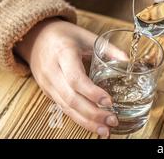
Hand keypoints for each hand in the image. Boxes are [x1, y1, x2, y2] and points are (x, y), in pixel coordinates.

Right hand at [15, 18, 117, 136]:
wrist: (36, 37)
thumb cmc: (64, 35)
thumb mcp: (87, 36)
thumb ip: (108, 49)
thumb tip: (128, 61)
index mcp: (63, 54)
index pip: (76, 78)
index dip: (92, 93)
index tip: (109, 101)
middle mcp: (52, 71)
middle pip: (71, 98)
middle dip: (92, 113)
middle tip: (112, 120)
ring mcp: (47, 84)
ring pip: (66, 107)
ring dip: (86, 121)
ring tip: (105, 129)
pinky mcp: (47, 92)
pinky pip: (63, 108)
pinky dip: (78, 118)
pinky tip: (92, 125)